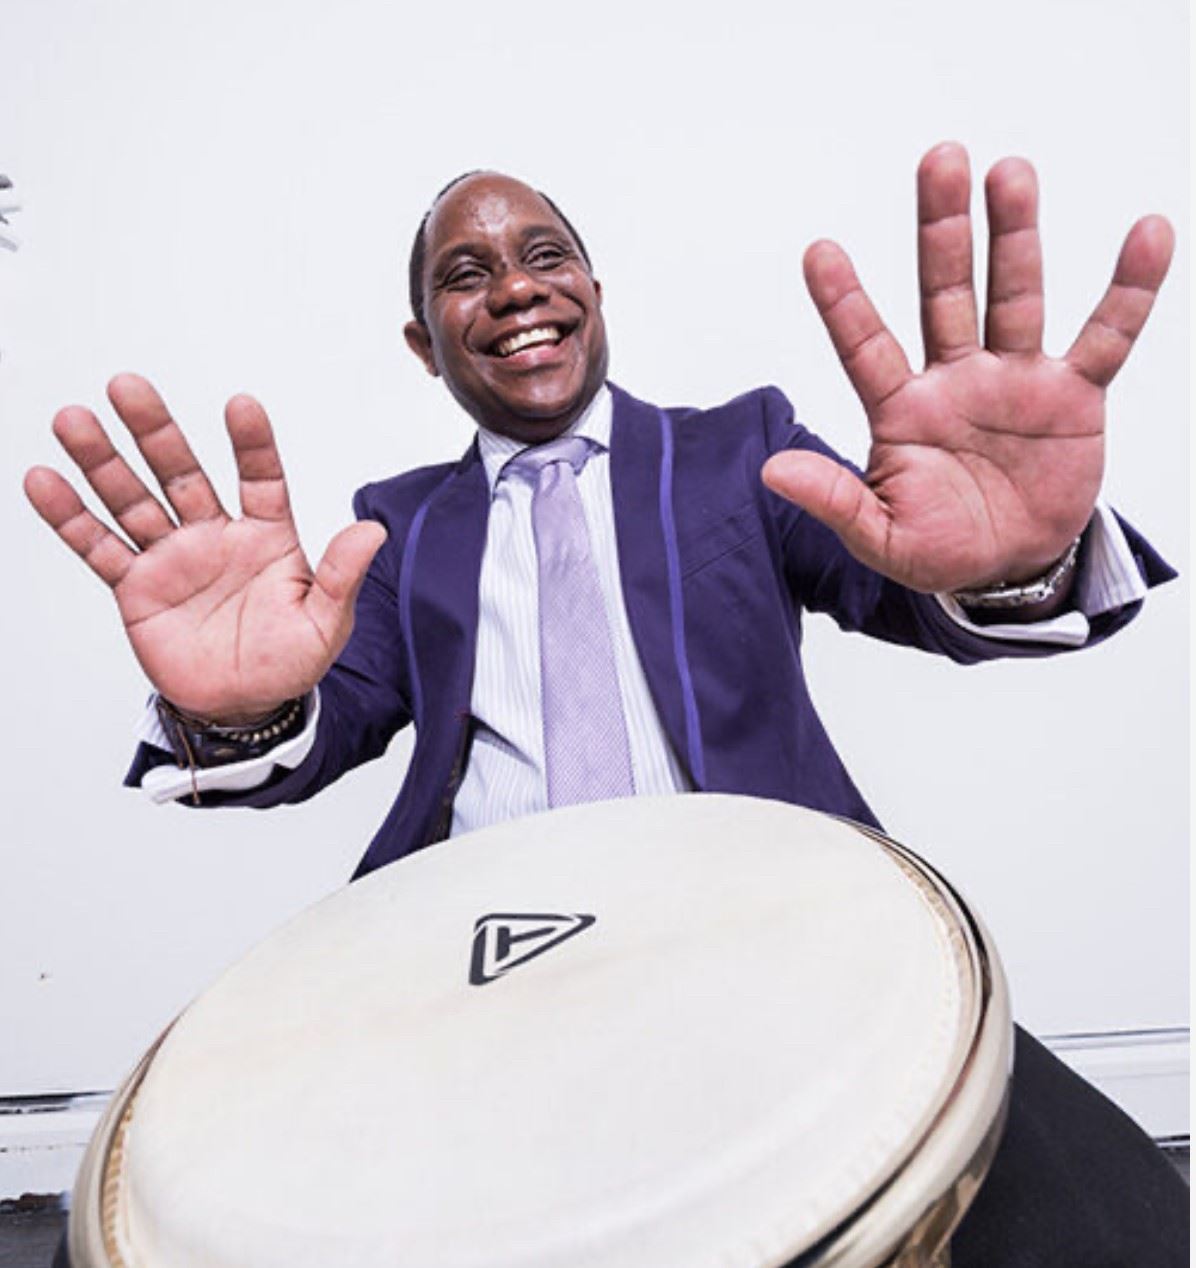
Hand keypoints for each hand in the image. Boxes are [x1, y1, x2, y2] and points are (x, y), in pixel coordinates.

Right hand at [24, 375, 385, 721]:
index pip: (261, 479)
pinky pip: (100, 547)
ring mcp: (173, 557)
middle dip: (155, 432)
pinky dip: (71, 517)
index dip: (251, 444)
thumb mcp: (325, 623)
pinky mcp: (137, 586)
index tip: (241, 405)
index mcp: (266, 537)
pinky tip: (44, 481)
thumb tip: (373, 531)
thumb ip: (341, 576)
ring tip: (74, 420)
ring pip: (133, 500)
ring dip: (103, 461)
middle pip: (182, 473)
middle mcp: (216, 536)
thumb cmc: (289, 661)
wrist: (243, 705)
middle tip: (128, 387)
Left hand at [761, 142, 1173, 592]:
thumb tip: (772, 470)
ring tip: (1010, 173)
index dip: (844, 303)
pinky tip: (1147, 234)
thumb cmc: (938, 548)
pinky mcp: (1072, 395)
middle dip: (941, 231)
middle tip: (939, 159)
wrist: (1009, 570)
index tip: (818, 250)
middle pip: (944, 293)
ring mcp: (1014, 380)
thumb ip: (834, 500)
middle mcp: (955, 380)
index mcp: (902, 411)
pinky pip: (1106, 336)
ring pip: (1015, 296)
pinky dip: (1129, 290)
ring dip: (1014, 237)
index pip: (866, 347)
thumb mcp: (880, 536)